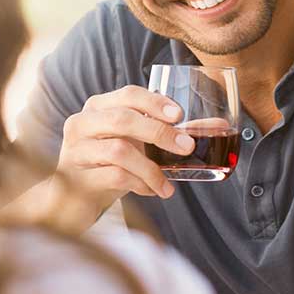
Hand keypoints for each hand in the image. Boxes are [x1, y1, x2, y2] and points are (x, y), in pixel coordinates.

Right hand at [51, 85, 194, 216]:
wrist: (73, 199)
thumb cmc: (109, 164)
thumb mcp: (135, 143)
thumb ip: (169, 132)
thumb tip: (220, 126)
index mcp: (97, 107)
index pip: (128, 94)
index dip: (155, 102)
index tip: (179, 116)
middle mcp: (82, 124)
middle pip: (123, 119)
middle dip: (159, 132)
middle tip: (185, 146)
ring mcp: (76, 151)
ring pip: (119, 151)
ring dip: (151, 168)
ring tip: (167, 184)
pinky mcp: (76, 178)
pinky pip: (115, 177)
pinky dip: (139, 184)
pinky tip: (150, 191)